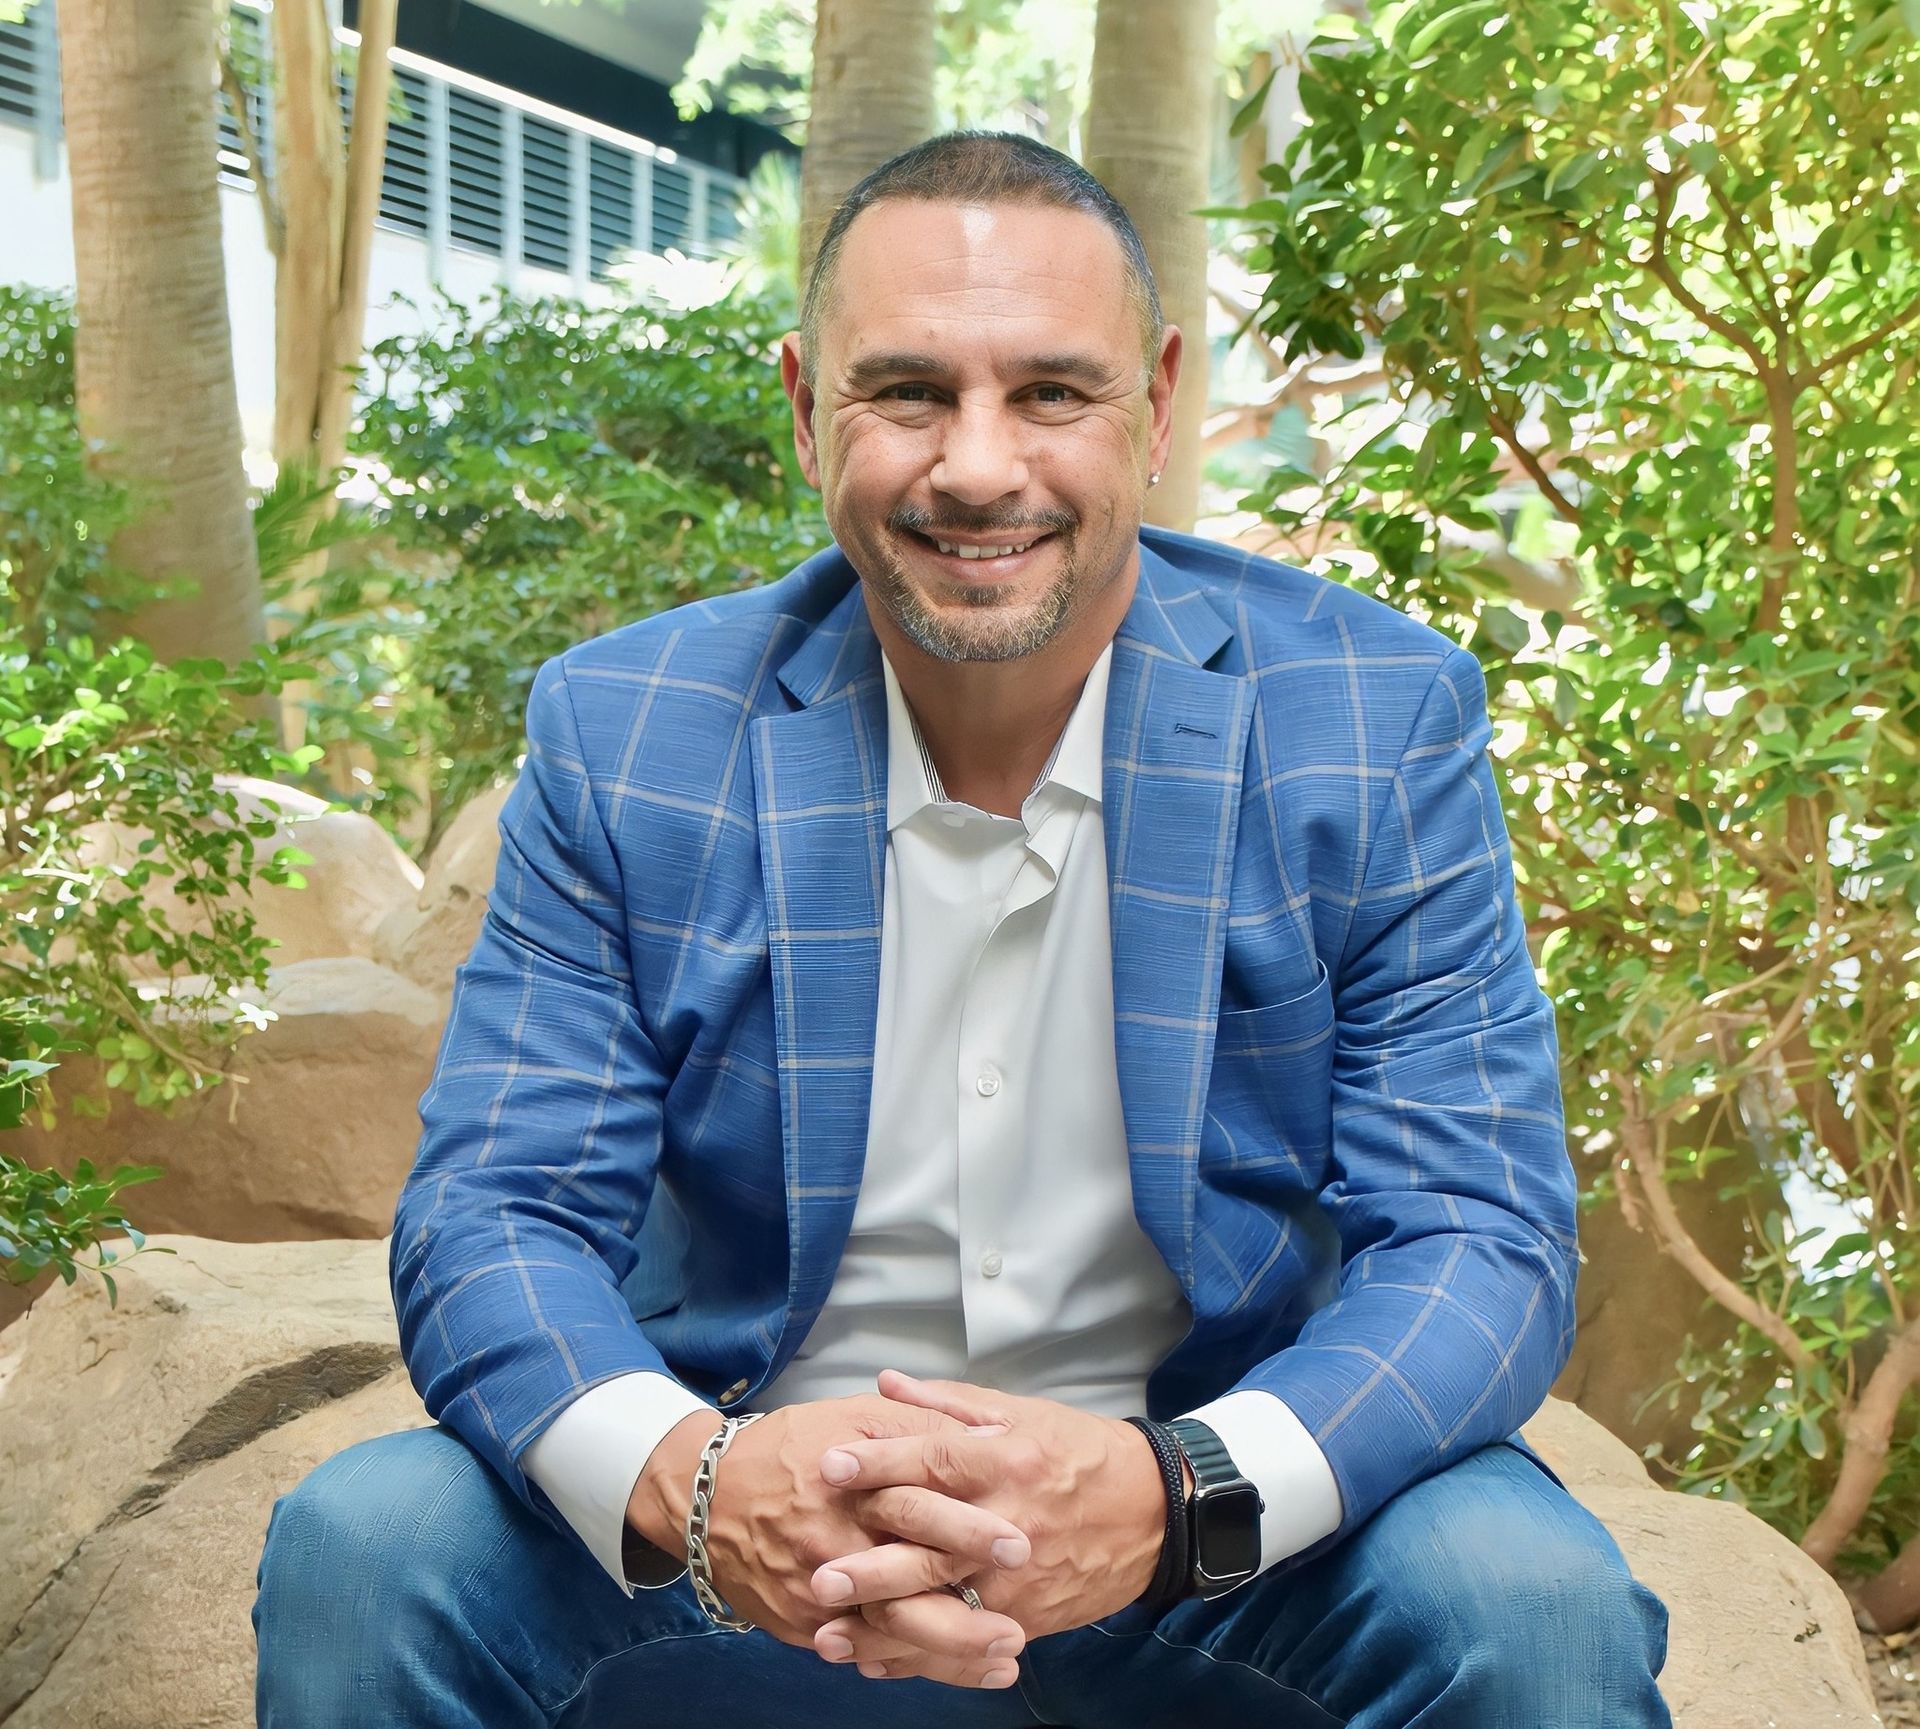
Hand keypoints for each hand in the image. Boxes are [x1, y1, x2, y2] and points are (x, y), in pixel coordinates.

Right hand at [628, 1395, 1031, 1687]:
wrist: (707, 1496)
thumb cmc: (792, 1448)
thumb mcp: (854, 1416)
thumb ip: (920, 1426)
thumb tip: (988, 1440)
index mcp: (855, 1485)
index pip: (918, 1509)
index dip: (969, 1530)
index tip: (1020, 1547)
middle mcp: (836, 1544)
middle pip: (906, 1588)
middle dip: (964, 1615)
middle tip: (1017, 1632)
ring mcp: (817, 1591)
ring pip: (888, 1633)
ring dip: (948, 1654)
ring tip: (1002, 1664)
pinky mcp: (803, 1623)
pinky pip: (860, 1652)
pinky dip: (906, 1665)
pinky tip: (951, 1673)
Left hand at [807, 1370, 1167, 1668]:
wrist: (1155, 1512)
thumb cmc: (1080, 1453)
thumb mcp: (1021, 1413)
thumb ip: (947, 1404)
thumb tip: (885, 1384)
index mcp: (1006, 1461)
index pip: (936, 1460)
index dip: (882, 1462)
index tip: (830, 1464)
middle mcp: (1008, 1521)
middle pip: (932, 1545)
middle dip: (872, 1564)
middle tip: (818, 1574)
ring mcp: (1018, 1577)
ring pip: (943, 1606)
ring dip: (884, 1624)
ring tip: (829, 1633)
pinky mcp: (1026, 1616)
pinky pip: (965, 1641)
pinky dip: (918, 1656)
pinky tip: (875, 1661)